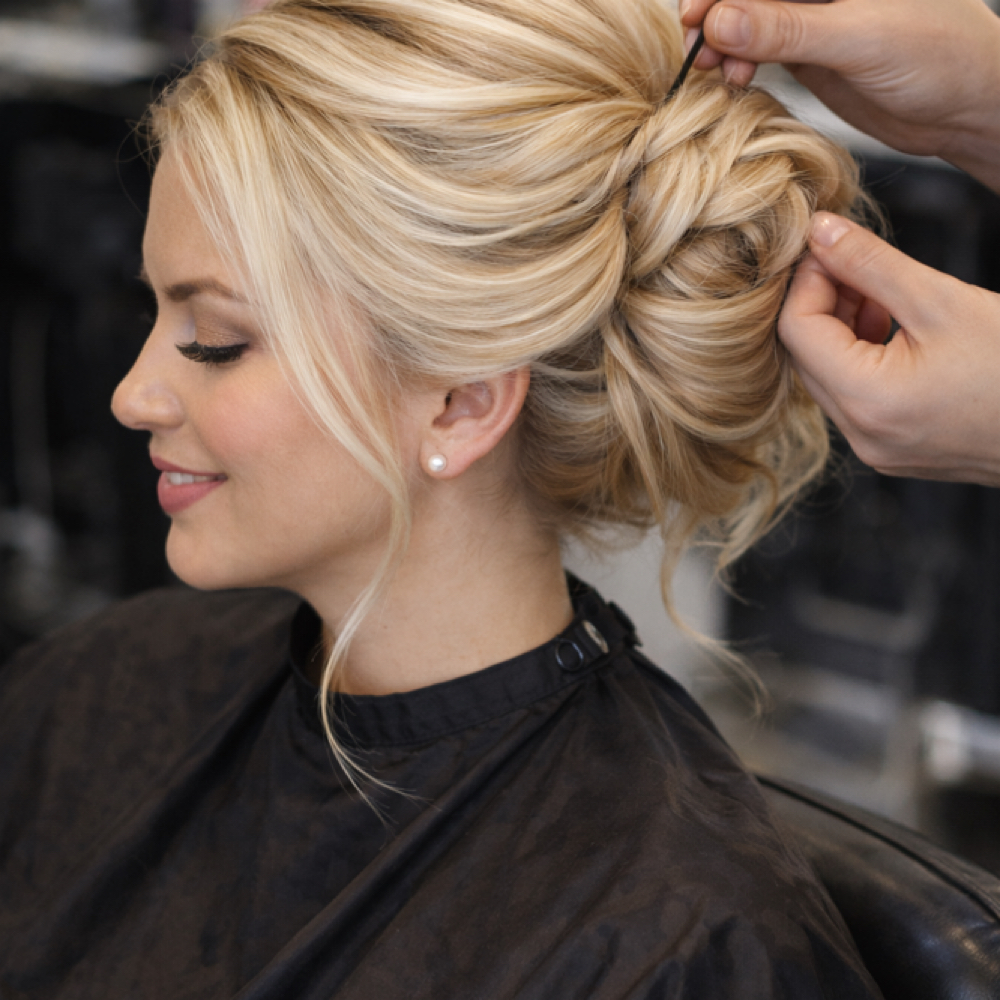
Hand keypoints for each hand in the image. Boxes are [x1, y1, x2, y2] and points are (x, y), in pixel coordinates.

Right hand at [679, 0, 999, 192]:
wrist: (965, 106)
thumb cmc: (938, 57)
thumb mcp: (859, 40)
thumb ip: (788, 30)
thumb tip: (720, 21)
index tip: (693, 17)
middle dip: (716, 14)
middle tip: (694, 51)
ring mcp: (814, 14)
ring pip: (749, 17)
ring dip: (723, 42)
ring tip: (716, 71)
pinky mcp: (810, 48)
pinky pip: (759, 45)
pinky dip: (740, 60)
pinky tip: (735, 78)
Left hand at [779, 212, 999, 485]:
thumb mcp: (944, 300)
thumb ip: (872, 264)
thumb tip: (820, 230)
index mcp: (868, 401)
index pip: (797, 330)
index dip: (807, 279)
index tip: (831, 244)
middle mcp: (861, 435)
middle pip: (805, 355)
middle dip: (822, 300)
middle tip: (855, 260)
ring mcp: (877, 448)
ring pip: (828, 376)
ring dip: (841, 327)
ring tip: (880, 289)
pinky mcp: (894, 449)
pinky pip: (855, 397)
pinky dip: (861, 357)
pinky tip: (894, 325)